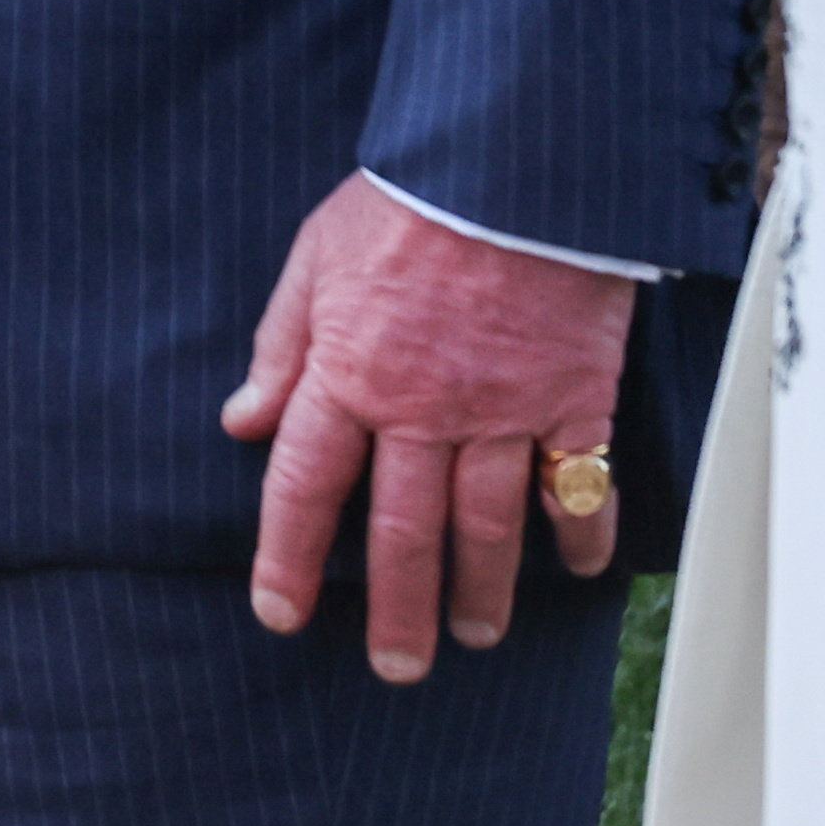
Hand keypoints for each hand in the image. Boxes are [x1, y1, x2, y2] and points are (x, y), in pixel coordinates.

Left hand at [221, 179, 634, 681]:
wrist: (510, 158)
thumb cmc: (409, 195)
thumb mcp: (315, 255)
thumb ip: (282, 344)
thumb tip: (242, 419)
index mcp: (349, 372)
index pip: (304, 486)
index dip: (287, 557)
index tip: (280, 613)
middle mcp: (422, 408)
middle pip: (401, 531)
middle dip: (396, 609)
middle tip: (397, 667)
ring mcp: (502, 409)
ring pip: (487, 526)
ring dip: (480, 591)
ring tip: (474, 634)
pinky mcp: (572, 396)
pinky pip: (577, 483)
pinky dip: (582, 532)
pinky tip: (579, 571)